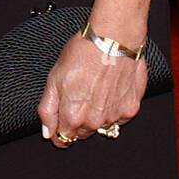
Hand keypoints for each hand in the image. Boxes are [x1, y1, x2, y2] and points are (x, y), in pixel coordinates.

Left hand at [37, 30, 147, 148]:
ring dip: (95, 115)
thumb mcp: (53, 78)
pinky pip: (118, 118)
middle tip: (76, 96)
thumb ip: (48, 110)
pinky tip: (109, 90)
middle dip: (76, 121)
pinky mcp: (131, 108)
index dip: (58, 130)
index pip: (62, 139)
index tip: (58, 122)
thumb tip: (47, 132)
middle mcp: (95, 121)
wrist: (113, 39)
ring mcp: (114, 117)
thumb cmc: (82, 54)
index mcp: (73, 116)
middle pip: (81, 133)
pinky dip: (113, 108)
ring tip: (93, 89)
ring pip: (100, 126)